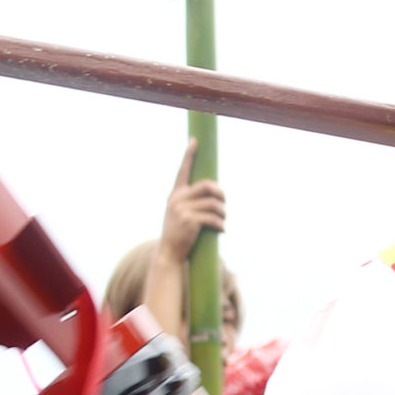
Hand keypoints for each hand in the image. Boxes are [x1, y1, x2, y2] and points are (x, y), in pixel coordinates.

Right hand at [160, 139, 224, 255]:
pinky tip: (222, 231)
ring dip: (223, 213)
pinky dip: (221, 225)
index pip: (183, 170)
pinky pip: (214, 218)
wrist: (169, 253)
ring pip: (213, 204)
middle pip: (207, 186)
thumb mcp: (180, 213)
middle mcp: (177, 199)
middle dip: (220, 193)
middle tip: (224, 202)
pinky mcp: (190, 221)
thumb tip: (214, 193)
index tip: (194, 141)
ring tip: (223, 221)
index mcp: (175, 194)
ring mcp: (182, 209)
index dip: (189, 155)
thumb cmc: (179, 233)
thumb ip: (191, 201)